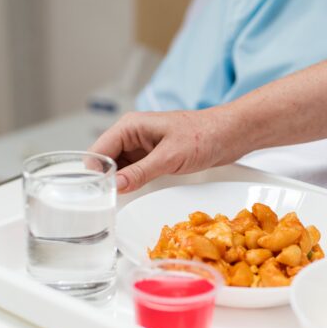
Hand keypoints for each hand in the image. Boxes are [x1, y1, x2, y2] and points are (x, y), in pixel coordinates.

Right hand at [89, 107, 241, 192]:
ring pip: (119, 168)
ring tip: (121, 199)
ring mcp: (142, 146)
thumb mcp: (169, 157)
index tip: (101, 193)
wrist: (230, 134)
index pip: (98, 151)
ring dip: (120, 182)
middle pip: (106, 160)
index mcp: (131, 126)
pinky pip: (134, 171)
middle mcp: (133, 134)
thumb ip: (140, 172)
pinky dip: (132, 182)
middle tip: (110, 200)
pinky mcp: (153, 156)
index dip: (96, 172)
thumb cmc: (204, 135)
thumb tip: (115, 185)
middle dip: (106, 179)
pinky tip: (135, 192)